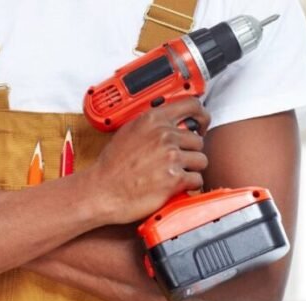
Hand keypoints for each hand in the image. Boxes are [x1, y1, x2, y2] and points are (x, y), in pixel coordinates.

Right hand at [84, 97, 210, 224]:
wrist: (103, 190)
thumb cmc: (113, 166)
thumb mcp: (130, 131)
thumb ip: (152, 125)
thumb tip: (172, 122)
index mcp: (153, 119)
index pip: (192, 106)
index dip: (202, 116)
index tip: (201, 124)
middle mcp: (164, 135)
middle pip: (198, 140)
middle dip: (191, 152)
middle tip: (178, 161)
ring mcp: (171, 156)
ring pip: (201, 160)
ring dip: (192, 169)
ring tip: (174, 174)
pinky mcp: (175, 178)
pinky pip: (197, 179)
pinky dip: (190, 185)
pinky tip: (175, 185)